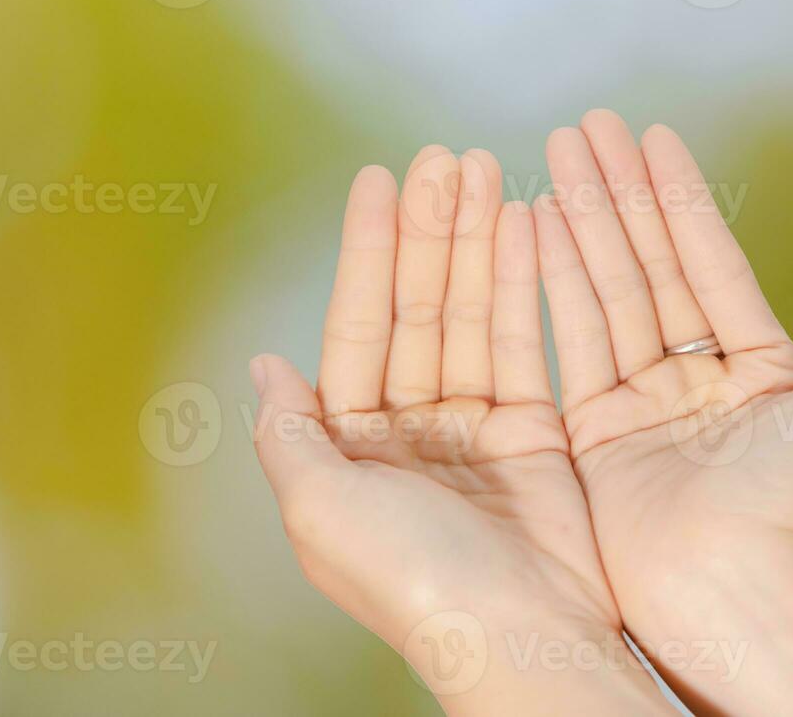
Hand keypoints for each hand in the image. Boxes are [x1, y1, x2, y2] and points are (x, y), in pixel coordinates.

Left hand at [252, 147, 668, 714]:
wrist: (517, 635)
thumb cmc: (408, 579)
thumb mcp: (317, 507)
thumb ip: (287, 433)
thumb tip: (260, 366)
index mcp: (348, 445)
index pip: (356, 327)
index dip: (366, 253)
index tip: (378, 181)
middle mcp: (406, 430)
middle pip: (416, 309)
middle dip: (428, 232)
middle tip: (442, 156)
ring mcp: (471, 428)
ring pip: (469, 314)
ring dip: (474, 242)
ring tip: (482, 168)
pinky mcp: (532, 432)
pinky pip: (524, 342)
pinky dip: (522, 285)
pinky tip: (523, 225)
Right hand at [535, 110, 792, 713]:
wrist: (736, 593)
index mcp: (755, 367)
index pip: (707, 258)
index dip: (677, 195)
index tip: (651, 135)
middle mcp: (691, 378)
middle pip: (646, 261)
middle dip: (616, 190)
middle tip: (585, 125)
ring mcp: (635, 403)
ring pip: (602, 289)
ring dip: (578, 219)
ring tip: (553, 156)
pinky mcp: (588, 432)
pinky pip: (566, 339)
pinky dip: (548, 280)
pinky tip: (532, 227)